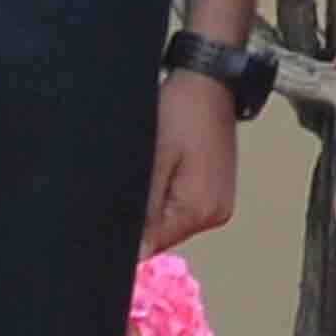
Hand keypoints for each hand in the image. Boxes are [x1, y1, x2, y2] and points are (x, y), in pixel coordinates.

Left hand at [142, 71, 242, 256]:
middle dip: (140, 216)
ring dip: (154, 205)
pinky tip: (164, 169)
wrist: (210, 84)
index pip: (151, 244)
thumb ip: (144, 208)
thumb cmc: (183, 111)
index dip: (127, 232)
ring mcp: (218, 203)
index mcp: (200, 209)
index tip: (116, 207)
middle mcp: (215, 213)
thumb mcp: (153, 159)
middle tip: (136, 177)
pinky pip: (182, 207)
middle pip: (162, 235)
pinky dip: (167, 195)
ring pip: (171, 222)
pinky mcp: (215, 191)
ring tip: (154, 167)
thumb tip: (135, 250)